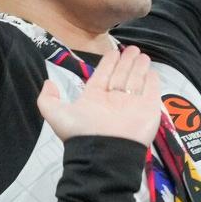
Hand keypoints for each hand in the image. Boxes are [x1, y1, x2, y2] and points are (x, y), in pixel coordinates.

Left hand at [36, 45, 161, 146]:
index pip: (103, 75)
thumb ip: (48, 99)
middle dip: (126, 61)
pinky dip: (152, 81)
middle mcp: (113, 100)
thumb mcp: (55, 114)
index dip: (108, 63)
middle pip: (121, 75)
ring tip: (142, 54)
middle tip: (133, 48)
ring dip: (139, 67)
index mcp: (94, 98)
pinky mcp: (148, 109)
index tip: (114, 52)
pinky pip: (151, 91)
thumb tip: (48, 82)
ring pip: (136, 80)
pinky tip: (152, 71)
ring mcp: (132, 104)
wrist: (105, 153)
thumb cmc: (81, 132)